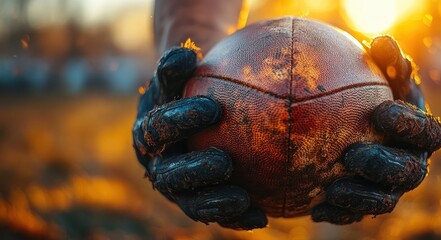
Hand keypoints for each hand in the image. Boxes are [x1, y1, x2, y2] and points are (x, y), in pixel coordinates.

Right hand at [132, 46, 266, 229]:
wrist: (197, 107)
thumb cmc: (192, 84)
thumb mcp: (183, 72)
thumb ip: (177, 67)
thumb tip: (186, 53)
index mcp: (149, 134)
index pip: (158, 129)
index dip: (180, 120)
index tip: (211, 107)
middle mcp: (158, 165)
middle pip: (168, 174)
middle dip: (194, 171)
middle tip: (224, 163)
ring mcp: (178, 188)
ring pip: (190, 201)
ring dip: (215, 202)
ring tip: (242, 199)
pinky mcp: (199, 202)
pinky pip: (217, 212)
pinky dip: (236, 217)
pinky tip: (261, 217)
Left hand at [311, 35, 440, 223]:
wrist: (361, 123)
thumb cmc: (373, 93)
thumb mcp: (382, 75)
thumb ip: (386, 61)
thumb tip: (380, 41)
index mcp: (422, 133)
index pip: (429, 132)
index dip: (410, 125)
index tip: (381, 112)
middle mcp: (413, 164)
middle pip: (410, 172)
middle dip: (383, 165)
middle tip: (353, 155)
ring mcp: (393, 188)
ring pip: (386, 200)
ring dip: (361, 197)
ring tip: (333, 190)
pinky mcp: (369, 203)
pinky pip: (357, 214)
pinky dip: (339, 214)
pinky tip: (315, 210)